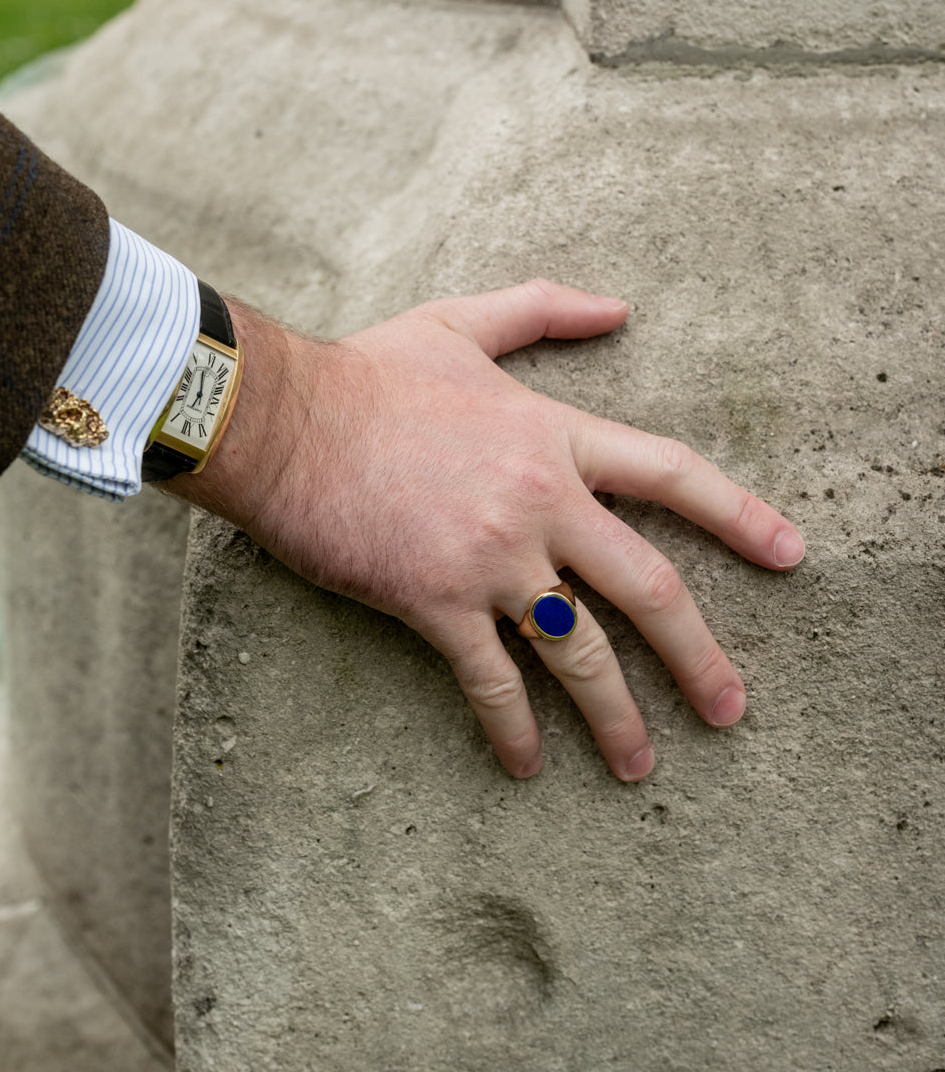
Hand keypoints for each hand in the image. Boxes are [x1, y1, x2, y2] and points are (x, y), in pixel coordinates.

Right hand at [175, 280, 804, 780]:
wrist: (281, 420)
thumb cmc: (366, 372)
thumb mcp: (462, 324)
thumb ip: (545, 307)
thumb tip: (618, 306)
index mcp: (553, 435)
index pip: (671, 475)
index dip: (738, 515)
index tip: (790, 554)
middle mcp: (540, 501)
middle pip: (648, 586)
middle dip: (699, 655)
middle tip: (731, 709)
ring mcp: (492, 556)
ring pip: (580, 649)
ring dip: (617, 715)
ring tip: (640, 765)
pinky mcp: (436, 601)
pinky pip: (491, 679)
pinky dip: (514, 729)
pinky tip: (528, 765)